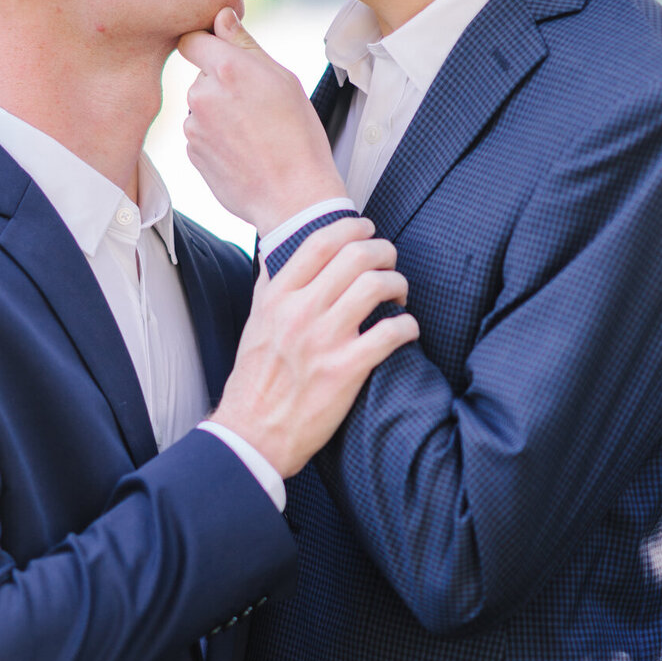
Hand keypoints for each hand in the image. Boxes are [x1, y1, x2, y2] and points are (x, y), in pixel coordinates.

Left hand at [178, 8, 344, 234]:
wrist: (294, 196)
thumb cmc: (298, 136)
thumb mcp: (283, 80)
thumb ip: (246, 45)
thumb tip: (221, 16)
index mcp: (226, 68)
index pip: (192, 40)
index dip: (206, 46)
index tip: (221, 55)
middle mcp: (202, 95)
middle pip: (201, 78)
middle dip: (222, 86)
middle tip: (257, 108)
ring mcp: (193, 127)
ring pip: (201, 109)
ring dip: (219, 115)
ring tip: (254, 135)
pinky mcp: (191, 154)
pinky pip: (201, 136)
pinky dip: (217, 140)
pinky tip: (244, 153)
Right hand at [211, 216, 418, 478]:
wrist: (253, 433)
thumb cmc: (255, 378)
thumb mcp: (255, 323)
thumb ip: (270, 286)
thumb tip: (278, 253)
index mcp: (278, 297)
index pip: (320, 241)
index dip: (352, 227)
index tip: (368, 229)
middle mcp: (300, 312)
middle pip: (356, 256)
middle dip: (384, 252)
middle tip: (390, 263)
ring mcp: (324, 340)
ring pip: (376, 286)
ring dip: (398, 285)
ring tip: (398, 297)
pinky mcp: (346, 370)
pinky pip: (391, 332)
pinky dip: (408, 325)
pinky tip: (407, 330)